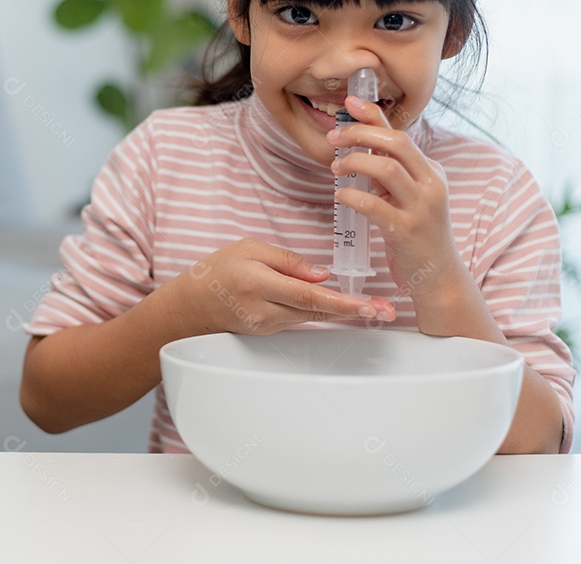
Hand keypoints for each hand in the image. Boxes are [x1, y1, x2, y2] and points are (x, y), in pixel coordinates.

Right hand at [169, 238, 395, 335]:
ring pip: (314, 316)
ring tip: (380, 309)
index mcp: (258, 284)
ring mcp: (268, 325)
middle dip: (355, 311)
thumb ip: (288, 261)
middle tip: (388, 311)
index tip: (367, 305)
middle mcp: (264, 310)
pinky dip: (327, 312)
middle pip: (317, 311)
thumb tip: (322, 276)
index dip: (340, 302)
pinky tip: (350, 308)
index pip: (307, 296)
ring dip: (347, 313)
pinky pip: (303, 318)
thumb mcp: (250, 249)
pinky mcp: (271, 331)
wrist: (192, 304)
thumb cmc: (219, 270)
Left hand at [326, 96, 466, 300]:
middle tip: (333, 138)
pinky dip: (352, 196)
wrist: (438, 276)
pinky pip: (375, 205)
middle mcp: (431, 184)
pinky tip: (340, 196)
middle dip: (360, 133)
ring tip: (336, 168)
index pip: (400, 134)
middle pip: (396, 142)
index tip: (349, 103)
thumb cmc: (417, 235)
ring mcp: (421, 207)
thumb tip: (359, 147)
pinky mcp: (407, 230)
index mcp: (430, 171)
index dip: (374, 115)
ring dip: (355, 162)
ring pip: (387, 168)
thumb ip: (389, 173)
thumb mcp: (408, 197)